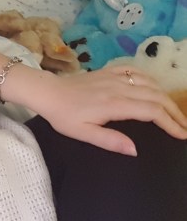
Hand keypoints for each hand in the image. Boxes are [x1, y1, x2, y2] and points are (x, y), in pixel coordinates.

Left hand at [36, 65, 186, 155]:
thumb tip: (135, 149)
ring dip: (165, 96)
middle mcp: (118, 87)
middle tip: (184, 126)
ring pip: (148, 83)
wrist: (48, 92)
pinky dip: (149, 78)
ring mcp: (113, 77)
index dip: (170, 123)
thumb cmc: (63, 115)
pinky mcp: (107, 71)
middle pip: (156, 96)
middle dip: (174, 111)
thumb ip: (109, 141)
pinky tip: (154, 87)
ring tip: (174, 111)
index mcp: (114, 104)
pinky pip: (134, 71)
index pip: (151, 112)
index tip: (181, 135)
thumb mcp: (82, 133)